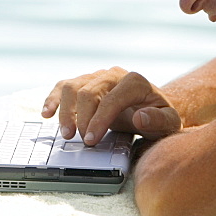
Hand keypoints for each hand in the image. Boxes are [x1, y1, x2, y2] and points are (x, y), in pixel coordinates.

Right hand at [41, 67, 181, 144]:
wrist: (151, 107)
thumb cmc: (159, 117)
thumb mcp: (169, 122)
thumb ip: (158, 120)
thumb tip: (140, 117)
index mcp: (135, 81)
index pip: (111, 98)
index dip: (99, 119)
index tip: (91, 140)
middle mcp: (114, 74)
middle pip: (88, 91)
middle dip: (80, 117)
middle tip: (77, 140)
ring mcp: (97, 76)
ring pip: (72, 86)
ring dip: (65, 110)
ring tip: (66, 134)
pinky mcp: (84, 82)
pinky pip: (64, 86)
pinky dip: (53, 99)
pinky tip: (46, 113)